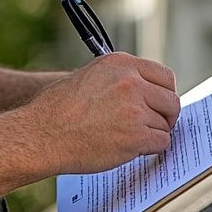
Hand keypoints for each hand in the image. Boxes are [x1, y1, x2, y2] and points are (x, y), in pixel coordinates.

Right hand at [24, 52, 180, 174]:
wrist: (40, 135)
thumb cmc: (57, 110)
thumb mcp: (89, 76)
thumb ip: (119, 78)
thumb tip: (144, 90)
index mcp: (120, 63)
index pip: (164, 75)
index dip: (164, 93)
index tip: (159, 103)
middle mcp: (130, 82)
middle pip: (171, 100)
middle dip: (165, 115)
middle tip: (154, 125)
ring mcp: (135, 109)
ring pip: (165, 123)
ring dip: (153, 133)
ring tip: (130, 137)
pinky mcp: (136, 135)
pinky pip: (161, 142)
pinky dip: (150, 148)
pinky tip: (132, 149)